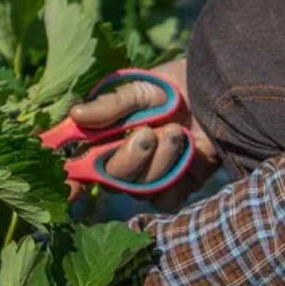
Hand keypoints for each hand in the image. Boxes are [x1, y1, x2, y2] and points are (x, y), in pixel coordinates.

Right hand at [68, 59, 218, 209]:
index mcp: (104, 137)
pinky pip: (166, 199)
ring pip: (139, 189)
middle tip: (148, 132)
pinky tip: (189, 152)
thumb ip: (109, 105)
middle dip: (129, 157)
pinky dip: (176, 176)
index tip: (67, 189)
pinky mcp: (177, 187)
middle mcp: (122, 160)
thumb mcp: (138, 89)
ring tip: (177, 132)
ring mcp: (149, 176)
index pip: (78, 165)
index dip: (69, 180)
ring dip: (160, 159)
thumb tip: (76, 116)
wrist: (217, 94)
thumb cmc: (172, 87)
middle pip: (110, 180)